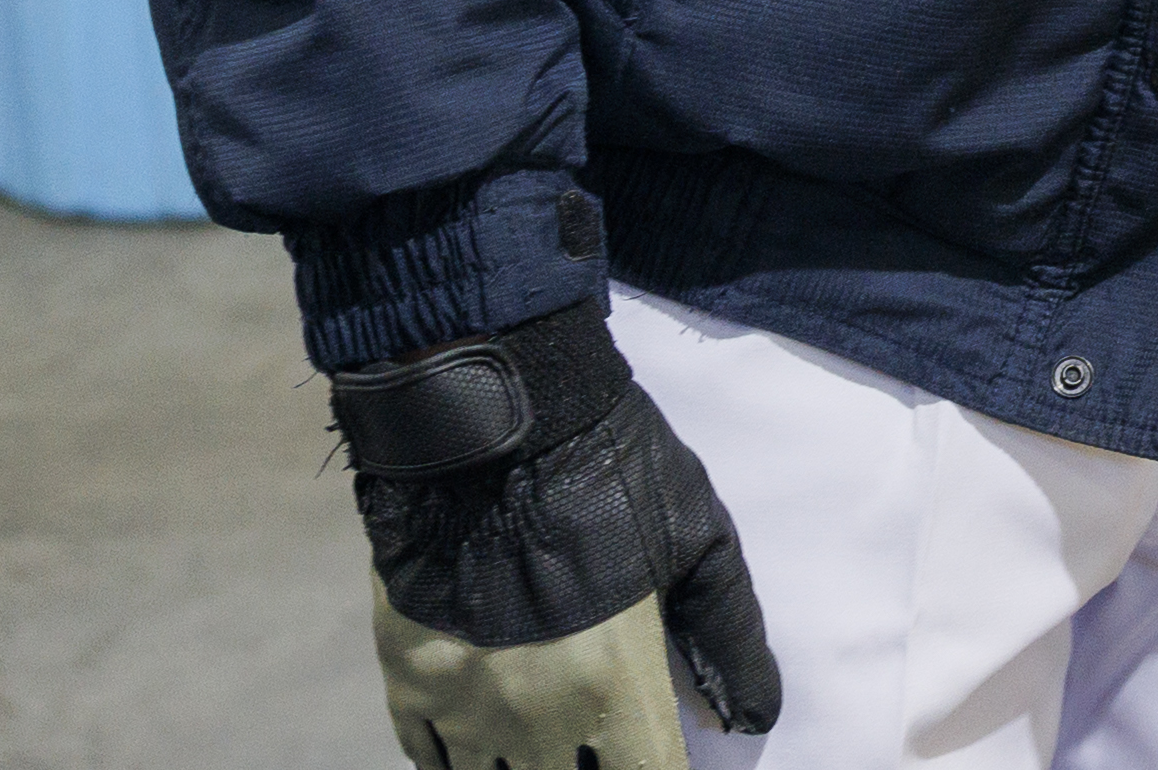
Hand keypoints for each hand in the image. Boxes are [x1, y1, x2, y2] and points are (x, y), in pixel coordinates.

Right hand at [333, 299, 780, 769]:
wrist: (486, 421)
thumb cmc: (609, 468)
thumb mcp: (698, 538)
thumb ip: (727, 637)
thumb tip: (750, 717)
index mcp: (613, 683)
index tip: (670, 756)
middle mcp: (533, 716)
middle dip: (596, 765)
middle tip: (611, 740)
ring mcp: (462, 705)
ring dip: (530, 767)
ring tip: (557, 742)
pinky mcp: (407, 681)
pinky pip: (430, 762)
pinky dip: (462, 765)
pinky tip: (490, 750)